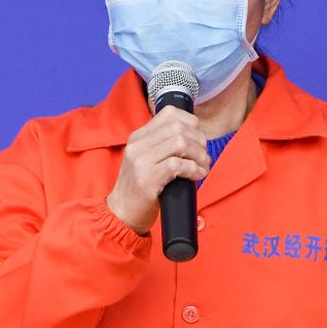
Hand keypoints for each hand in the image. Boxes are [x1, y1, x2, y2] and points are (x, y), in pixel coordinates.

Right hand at [107, 106, 209, 234]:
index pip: (169, 113)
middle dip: (199, 140)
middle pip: (178, 127)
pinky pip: (178, 165)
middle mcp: (138, 145)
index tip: (198, 137)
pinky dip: (194, 169)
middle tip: (204, 155)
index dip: (191, 122)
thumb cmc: (139, 188)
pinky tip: (197, 176)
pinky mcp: (147, 179)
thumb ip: (161, 145)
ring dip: (199, 155)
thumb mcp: (145, 159)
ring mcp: (141, 161)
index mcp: (138, 137)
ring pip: (180, 143)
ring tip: (203, 166)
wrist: (122, 213)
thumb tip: (194, 136)